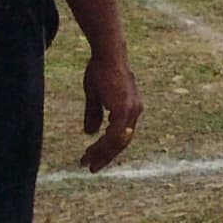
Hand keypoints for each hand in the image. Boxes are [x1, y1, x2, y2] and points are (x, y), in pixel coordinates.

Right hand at [78, 46, 141, 170]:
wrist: (107, 55)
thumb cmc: (101, 70)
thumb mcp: (95, 95)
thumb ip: (94, 114)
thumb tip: (90, 133)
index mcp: (130, 109)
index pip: (121, 135)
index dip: (108, 148)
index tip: (94, 158)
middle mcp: (134, 111)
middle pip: (122, 142)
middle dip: (105, 156)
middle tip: (91, 167)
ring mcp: (131, 110)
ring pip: (118, 141)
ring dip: (102, 153)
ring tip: (87, 161)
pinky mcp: (125, 109)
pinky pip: (115, 134)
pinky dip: (104, 144)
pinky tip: (92, 150)